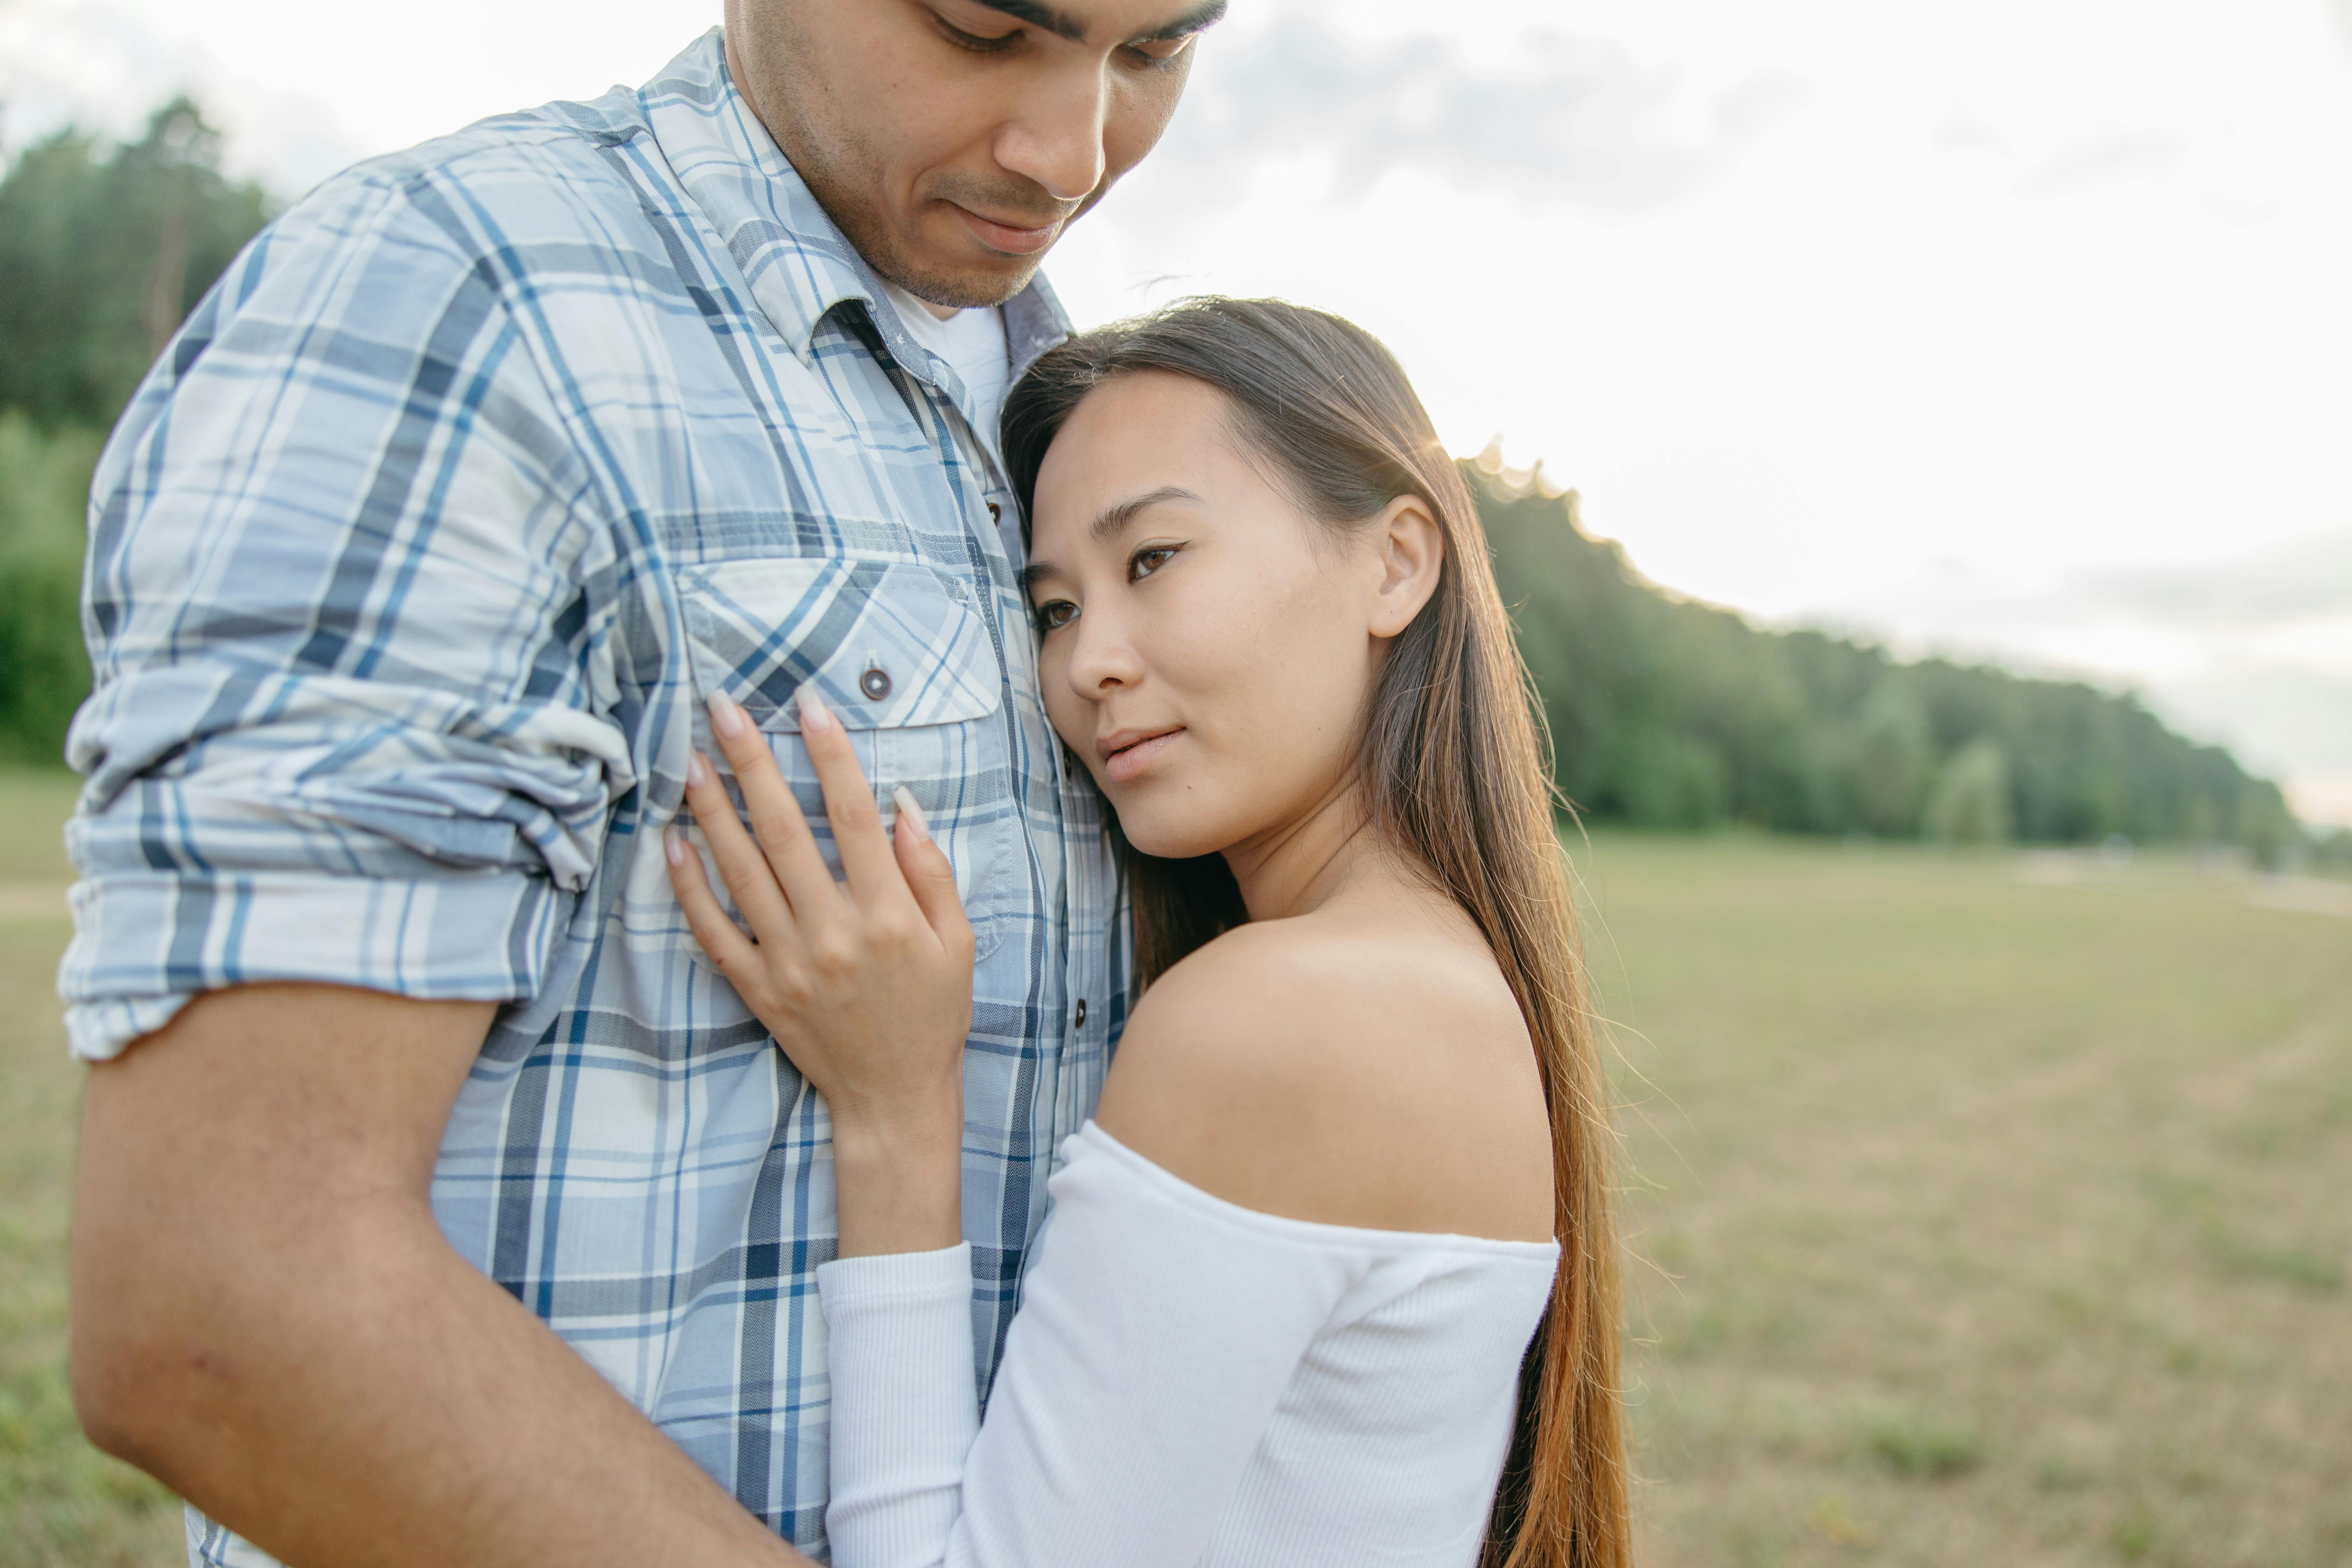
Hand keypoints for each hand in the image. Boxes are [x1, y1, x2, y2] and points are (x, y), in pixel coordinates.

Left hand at [666, 687, 975, 1255]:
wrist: (894, 1098)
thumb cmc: (933, 1015)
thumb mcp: (957, 942)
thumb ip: (931, 871)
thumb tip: (901, 803)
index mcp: (889, 916)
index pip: (854, 818)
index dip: (831, 757)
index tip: (807, 706)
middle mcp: (834, 934)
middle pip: (785, 831)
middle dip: (753, 762)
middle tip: (722, 707)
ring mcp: (790, 963)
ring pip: (741, 872)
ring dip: (712, 810)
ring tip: (690, 758)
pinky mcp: (759, 989)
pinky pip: (714, 931)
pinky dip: (689, 887)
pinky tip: (672, 843)